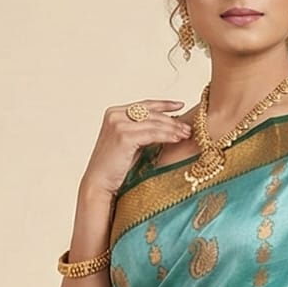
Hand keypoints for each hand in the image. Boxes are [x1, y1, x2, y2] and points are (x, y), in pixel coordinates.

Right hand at [78, 98, 194, 200]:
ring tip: (186, 134)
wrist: (99, 182)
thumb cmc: (115, 166)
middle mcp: (115, 115)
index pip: (144, 105)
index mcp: (115, 112)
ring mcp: (118, 124)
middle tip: (188, 128)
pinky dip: (166, 136)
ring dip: (173, 129)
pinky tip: (176, 139)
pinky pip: (152, 134)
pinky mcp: (124, 137)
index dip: (164, 104)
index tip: (180, 105)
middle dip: (172, 120)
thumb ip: (142, 131)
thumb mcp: (130, 143)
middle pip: (151, 114)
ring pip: (153, 123)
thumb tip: (166, 126)